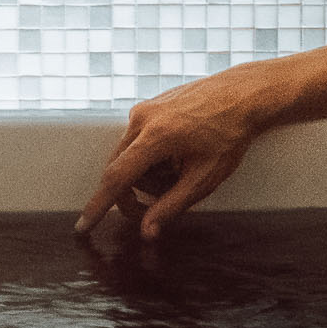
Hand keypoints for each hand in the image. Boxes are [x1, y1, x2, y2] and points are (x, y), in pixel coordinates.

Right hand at [76, 66, 283, 242]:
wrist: (243, 95)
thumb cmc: (230, 135)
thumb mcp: (204, 178)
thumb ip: (171, 207)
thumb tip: (146, 233)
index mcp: (155, 137)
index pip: (116, 179)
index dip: (98, 206)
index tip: (83, 226)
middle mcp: (142, 119)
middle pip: (120, 170)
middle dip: (135, 194)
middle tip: (157, 211)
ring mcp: (143, 109)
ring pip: (129, 157)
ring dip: (148, 175)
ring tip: (181, 173)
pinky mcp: (148, 106)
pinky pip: (137, 141)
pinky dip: (152, 157)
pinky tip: (179, 156)